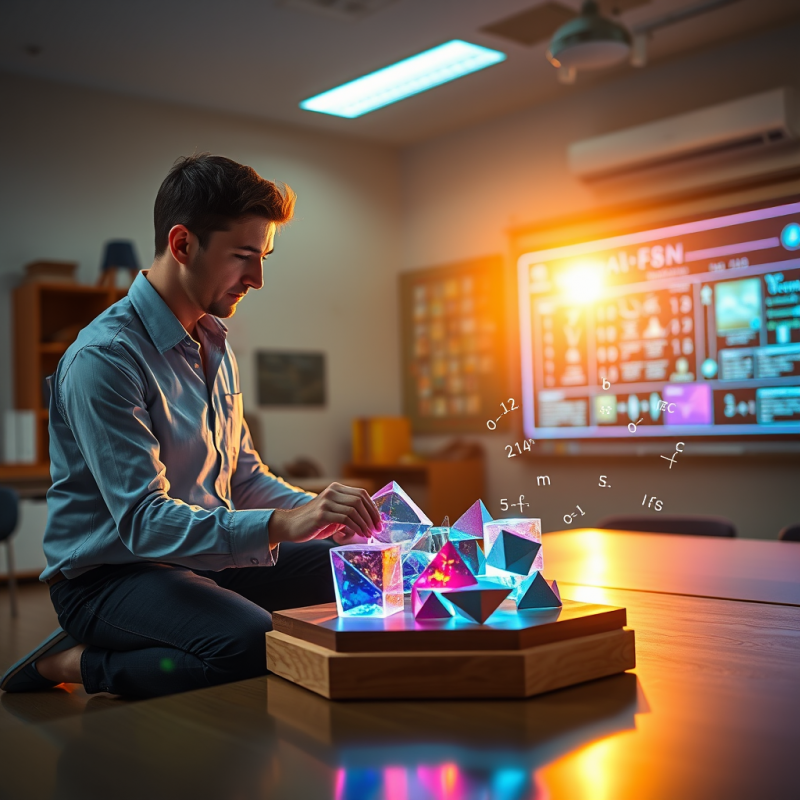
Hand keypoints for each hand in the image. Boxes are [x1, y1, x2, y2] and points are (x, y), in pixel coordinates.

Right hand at [268, 482, 382, 546]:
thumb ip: (348, 512)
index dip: (373, 508)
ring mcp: (326, 502)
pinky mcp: (322, 514)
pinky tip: (360, 534)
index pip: (362, 494)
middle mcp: (332, 492)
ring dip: (365, 523)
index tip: (379, 522)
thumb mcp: (333, 513)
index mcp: (336, 488)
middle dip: (372, 516)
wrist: (289, 526)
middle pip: (360, 500)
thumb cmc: (314, 523)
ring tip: (369, 534)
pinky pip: (346, 518)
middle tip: (377, 529)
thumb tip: (370, 520)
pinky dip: (356, 527)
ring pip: (354, 509)